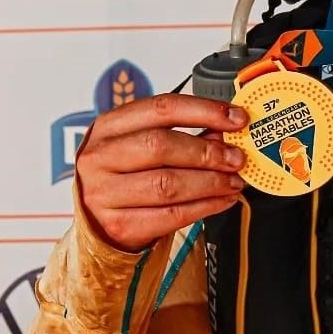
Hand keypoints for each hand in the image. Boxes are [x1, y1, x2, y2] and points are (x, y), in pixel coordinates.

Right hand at [75, 93, 247, 252]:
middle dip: (207, 152)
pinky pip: (171, 215)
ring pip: (168, 184)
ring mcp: (105, 193)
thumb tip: (225, 132)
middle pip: (161, 146)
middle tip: (236, 158)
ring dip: (211, 183)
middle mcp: (100, 157)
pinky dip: (205, 207)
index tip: (236, 118)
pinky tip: (221, 200)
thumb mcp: (142, 148)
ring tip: (233, 181)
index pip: (161, 108)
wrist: (96, 222)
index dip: (204, 111)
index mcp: (108, 126)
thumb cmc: (124, 177)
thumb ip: (182, 136)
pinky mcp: (119, 225)